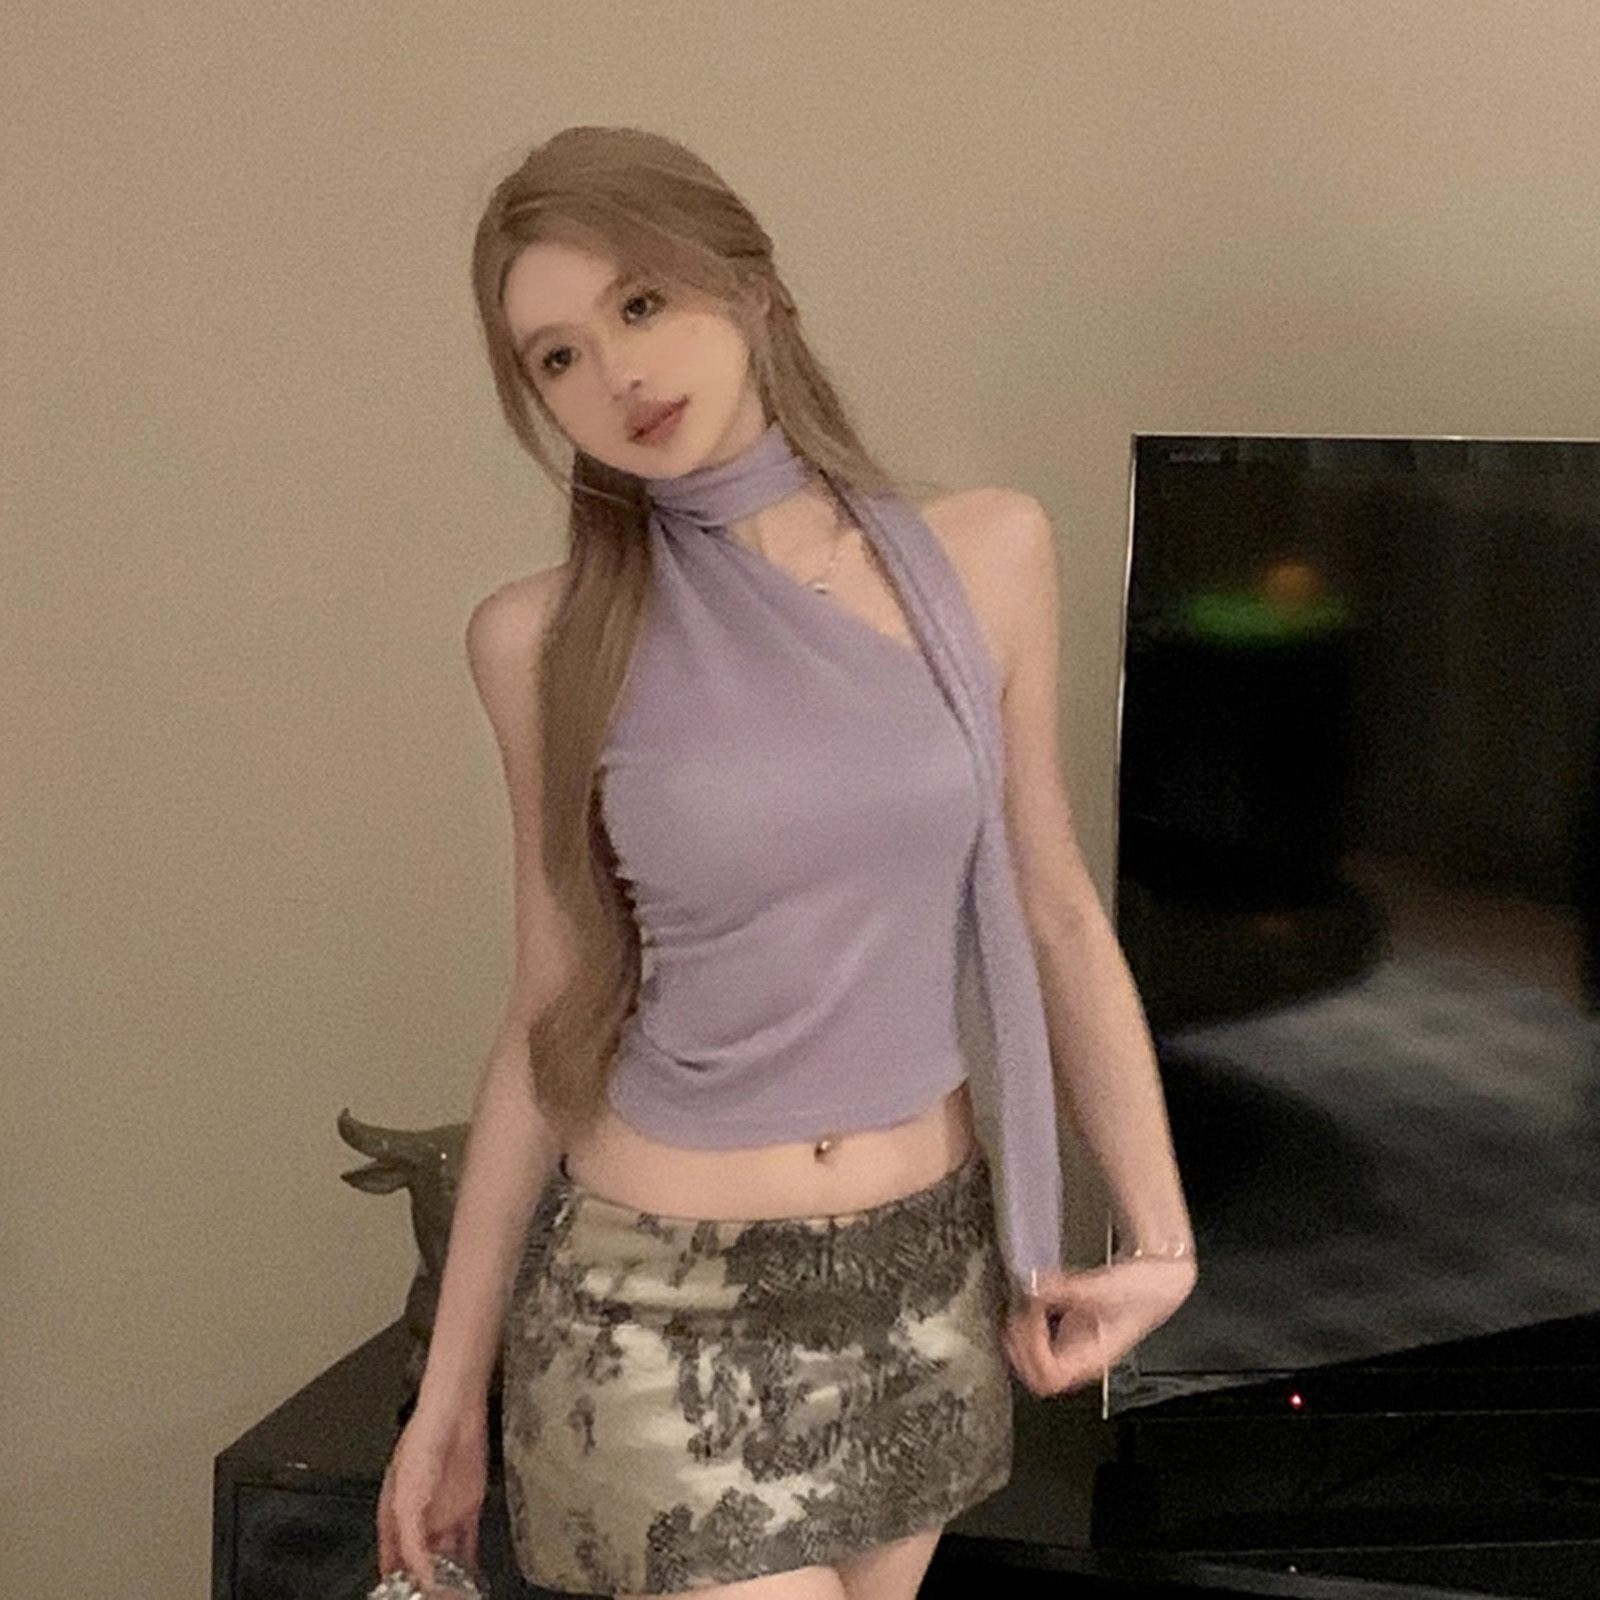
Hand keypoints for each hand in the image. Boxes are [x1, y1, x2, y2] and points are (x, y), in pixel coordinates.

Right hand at [376, 1399, 488, 1591]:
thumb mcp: (407, 1498)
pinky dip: (471, 1561)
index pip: (392, 1558)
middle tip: (431, 1599)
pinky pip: (469, 1542)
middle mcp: (419, 1519)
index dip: (395, 1579)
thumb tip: (421, 1576)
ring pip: (446, 1555)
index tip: (400, 1597)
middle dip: (425, 1581)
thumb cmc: (422, 1444)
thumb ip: (411, 1540)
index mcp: (394, 1515)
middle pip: (420, 1560)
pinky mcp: (469, 1506)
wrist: (455, 1413)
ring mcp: (444, 1513)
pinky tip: (474, 1578)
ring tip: (454, 1596)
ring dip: (449, 1576)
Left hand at [1003, 1255, 1196, 1398]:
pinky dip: (1033, 1319)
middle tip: (1017, 1317)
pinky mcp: (1073, 1325)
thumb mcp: (1105, 1288)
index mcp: (1093, 1358)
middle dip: (1020, 1347)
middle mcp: (1082, 1355)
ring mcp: (1076, 1342)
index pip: (1050, 1378)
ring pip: (1036, 1357)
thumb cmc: (1145, 1291)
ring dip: (1023, 1335)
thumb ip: (1067, 1289)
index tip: (1028, 1321)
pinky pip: (1043, 1333)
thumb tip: (1034, 1288)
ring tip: (1022, 1309)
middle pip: (1037, 1374)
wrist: (1162, 1278)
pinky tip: (1033, 1301)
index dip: (1032, 1353)